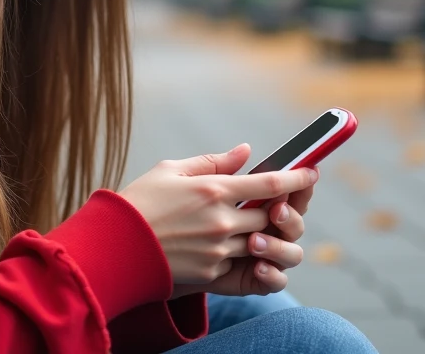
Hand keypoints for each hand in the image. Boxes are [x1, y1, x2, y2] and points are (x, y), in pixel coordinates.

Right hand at [118, 145, 317, 290]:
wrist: (113, 247)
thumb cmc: (138, 202)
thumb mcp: (170, 170)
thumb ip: (213, 161)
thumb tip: (246, 152)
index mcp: (214, 190)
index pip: (270, 183)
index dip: (297, 177)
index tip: (311, 171)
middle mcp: (222, 221)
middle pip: (272, 216)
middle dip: (280, 210)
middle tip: (279, 202)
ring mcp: (218, 250)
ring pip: (260, 243)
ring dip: (264, 235)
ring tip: (253, 228)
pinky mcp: (211, 274)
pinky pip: (241, 264)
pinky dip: (242, 255)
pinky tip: (231, 246)